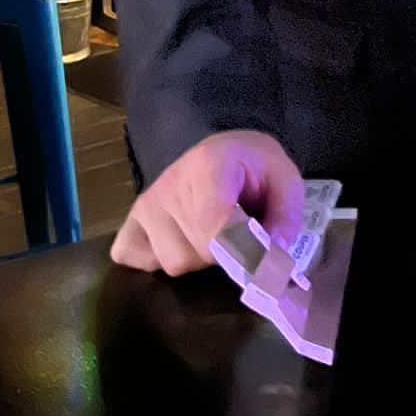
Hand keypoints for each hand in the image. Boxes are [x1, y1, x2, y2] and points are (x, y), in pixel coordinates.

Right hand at [110, 131, 304, 276]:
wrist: (220, 151)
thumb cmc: (252, 166)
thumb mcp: (284, 179)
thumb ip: (286, 216)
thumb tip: (272, 257)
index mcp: (209, 164)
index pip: (217, 227)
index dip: (243, 249)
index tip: (264, 256)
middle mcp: (168, 184)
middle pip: (199, 251)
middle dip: (228, 252)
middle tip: (238, 229)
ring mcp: (145, 205)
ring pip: (174, 263)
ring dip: (199, 259)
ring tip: (211, 232)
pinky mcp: (130, 221)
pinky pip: (138, 259)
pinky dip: (159, 260)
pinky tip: (180, 240)